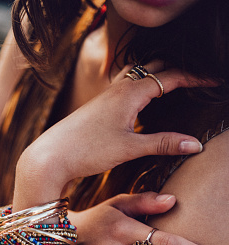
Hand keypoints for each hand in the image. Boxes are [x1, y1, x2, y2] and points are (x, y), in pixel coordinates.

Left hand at [14, 65, 212, 208]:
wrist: (50, 156)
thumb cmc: (87, 150)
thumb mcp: (129, 148)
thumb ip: (163, 143)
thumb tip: (195, 144)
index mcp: (129, 92)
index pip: (171, 77)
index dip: (195, 78)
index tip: (214, 82)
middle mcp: (117, 87)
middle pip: (154, 69)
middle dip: (178, 72)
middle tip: (197, 80)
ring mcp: (106, 95)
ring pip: (137, 76)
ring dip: (158, 76)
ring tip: (174, 84)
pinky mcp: (98, 107)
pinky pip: (125, 87)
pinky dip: (141, 87)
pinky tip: (141, 101)